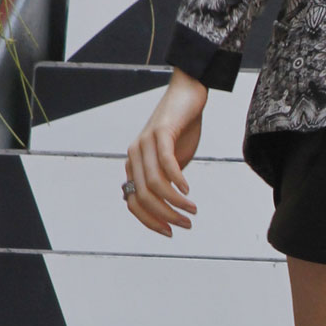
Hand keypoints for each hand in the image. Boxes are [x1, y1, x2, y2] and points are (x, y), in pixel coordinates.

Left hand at [124, 69, 205, 236]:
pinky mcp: (161, 132)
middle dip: (165, 216)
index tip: (170, 232)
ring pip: (154, 184)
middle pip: (143, 197)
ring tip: (192, 211)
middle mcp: (134, 155)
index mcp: (134, 165)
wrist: (188, 94)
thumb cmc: (182, 128)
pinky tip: (187, 190)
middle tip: (186, 224)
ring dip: (174, 203)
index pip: (133, 202)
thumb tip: (167, 206)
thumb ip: (166, 181)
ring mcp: (145, 142)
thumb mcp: (173, 161)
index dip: (150, 221)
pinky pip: (166, 163)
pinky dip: (176, 180)